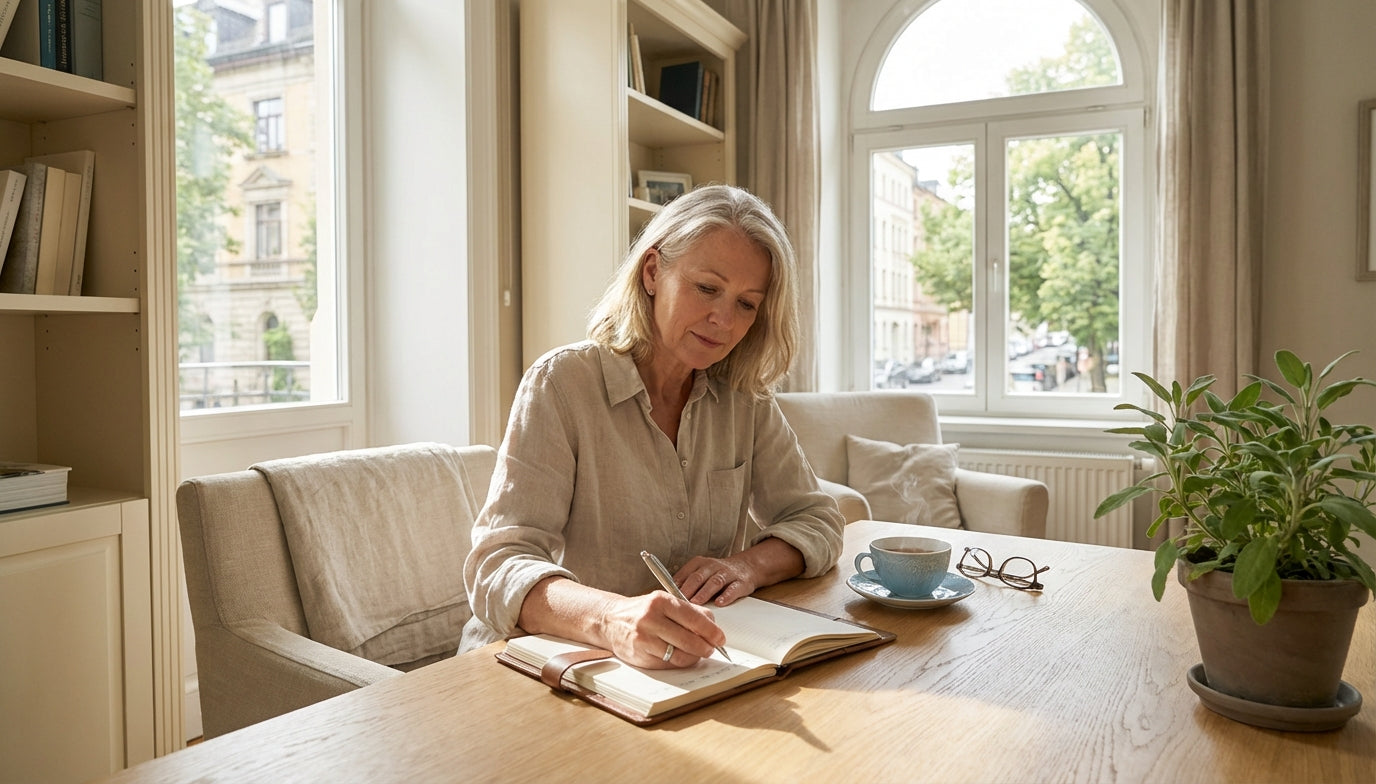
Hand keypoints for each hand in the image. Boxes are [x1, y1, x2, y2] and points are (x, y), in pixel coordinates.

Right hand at [597, 591, 726, 668]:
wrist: (611, 620)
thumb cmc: (643, 611)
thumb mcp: (664, 602)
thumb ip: (690, 611)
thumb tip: (713, 626)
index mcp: (660, 601)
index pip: (693, 618)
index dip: (711, 631)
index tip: (720, 638)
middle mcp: (650, 618)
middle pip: (689, 639)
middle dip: (705, 647)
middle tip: (711, 649)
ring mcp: (644, 638)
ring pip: (679, 655)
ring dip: (693, 657)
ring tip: (696, 654)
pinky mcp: (639, 655)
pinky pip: (667, 664)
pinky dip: (678, 663)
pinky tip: (679, 657)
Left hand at [674, 554, 760, 606]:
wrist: (747, 567)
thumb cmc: (718, 574)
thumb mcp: (701, 572)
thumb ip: (687, 582)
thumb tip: (668, 597)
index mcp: (700, 563)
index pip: (686, 573)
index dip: (677, 584)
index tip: (669, 595)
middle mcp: (713, 566)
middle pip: (698, 576)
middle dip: (688, 588)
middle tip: (680, 600)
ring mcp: (727, 573)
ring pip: (714, 582)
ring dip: (704, 592)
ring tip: (696, 602)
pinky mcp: (740, 582)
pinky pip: (733, 588)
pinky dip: (726, 596)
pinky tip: (719, 602)